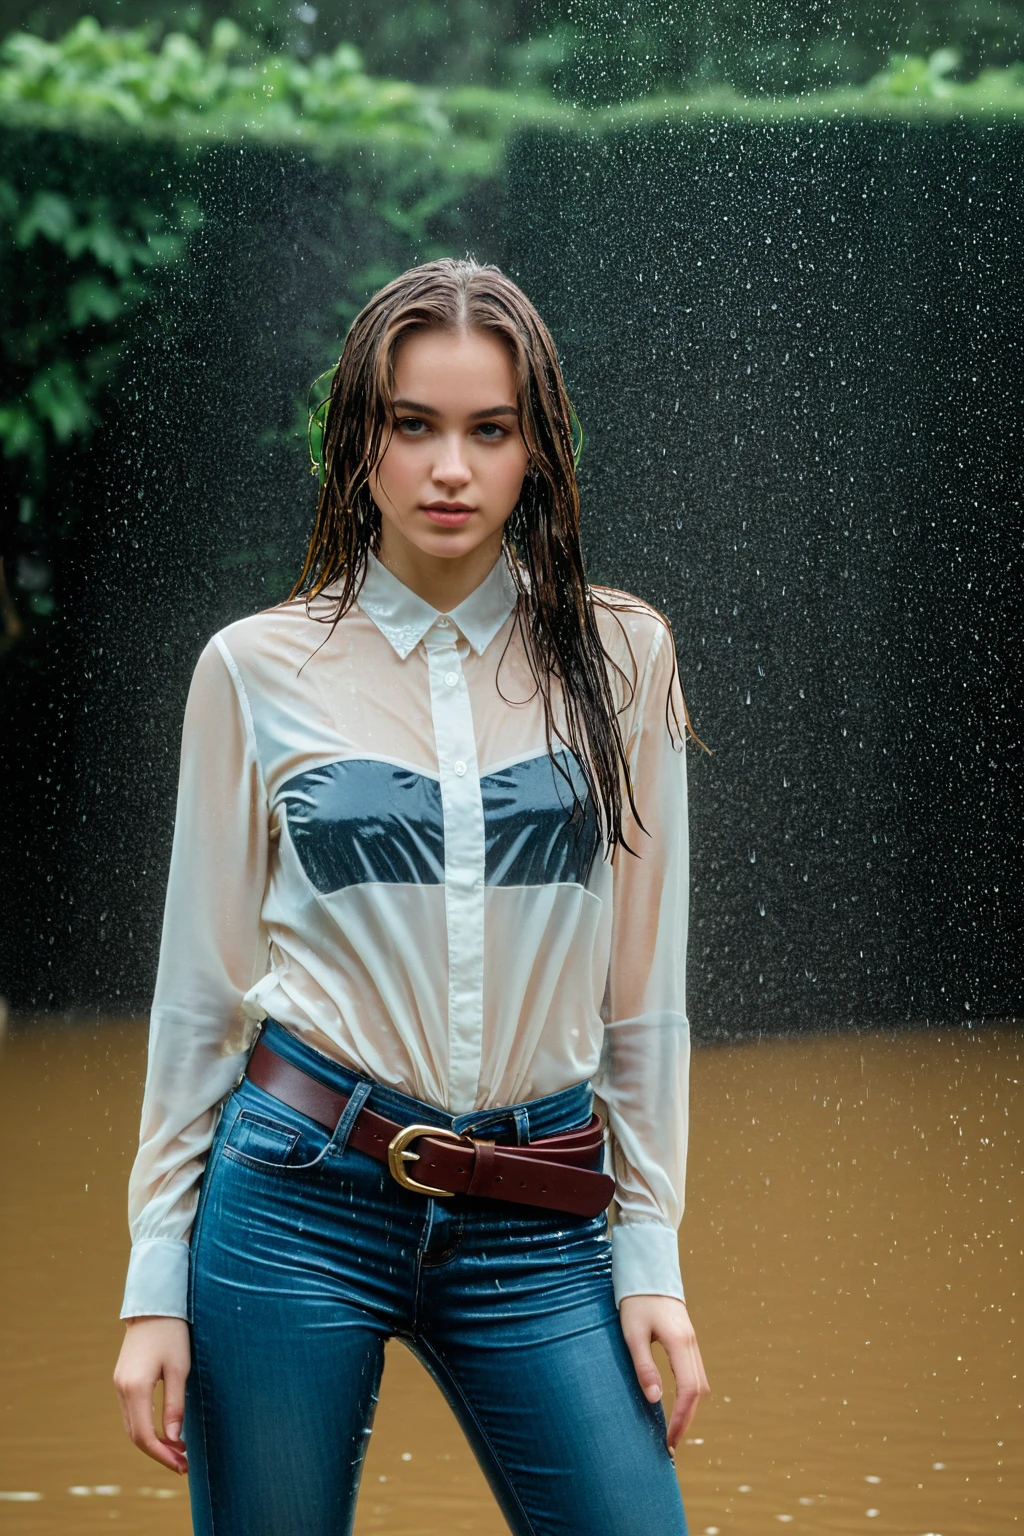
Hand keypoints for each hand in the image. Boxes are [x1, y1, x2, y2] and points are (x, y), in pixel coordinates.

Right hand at [113, 1317, 190, 1473]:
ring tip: (179, 1451)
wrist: (154, 1306)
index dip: (162, 1455)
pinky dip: (147, 1427)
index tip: (182, 1465)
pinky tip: (166, 1431)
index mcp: (135, 1388)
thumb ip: (175, 1405)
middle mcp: (122, 1390)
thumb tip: (175, 1439)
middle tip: (184, 1464)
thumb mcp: (180, 1369)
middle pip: (136, 1435)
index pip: (145, 1436)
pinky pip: (132, 1413)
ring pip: (133, 1426)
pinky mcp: (123, 1380)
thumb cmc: (172, 1334)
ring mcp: (119, 1385)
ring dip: (153, 1442)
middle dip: (159, 1453)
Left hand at [619, 1294, 709, 1450]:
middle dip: (687, 1419)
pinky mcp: (687, 1339)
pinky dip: (690, 1393)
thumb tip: (655, 1400)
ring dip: (690, 1408)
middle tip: (671, 1443)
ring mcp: (691, 1341)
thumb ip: (644, 1366)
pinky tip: (678, 1404)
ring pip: (700, 1382)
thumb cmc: (635, 1301)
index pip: (688, 1390)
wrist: (647, 1271)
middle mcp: (691, 1343)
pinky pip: (695, 1372)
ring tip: (674, 1429)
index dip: (681, 1418)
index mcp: (679, 1342)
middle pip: (699, 1391)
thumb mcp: (632, 1333)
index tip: (670, 1439)